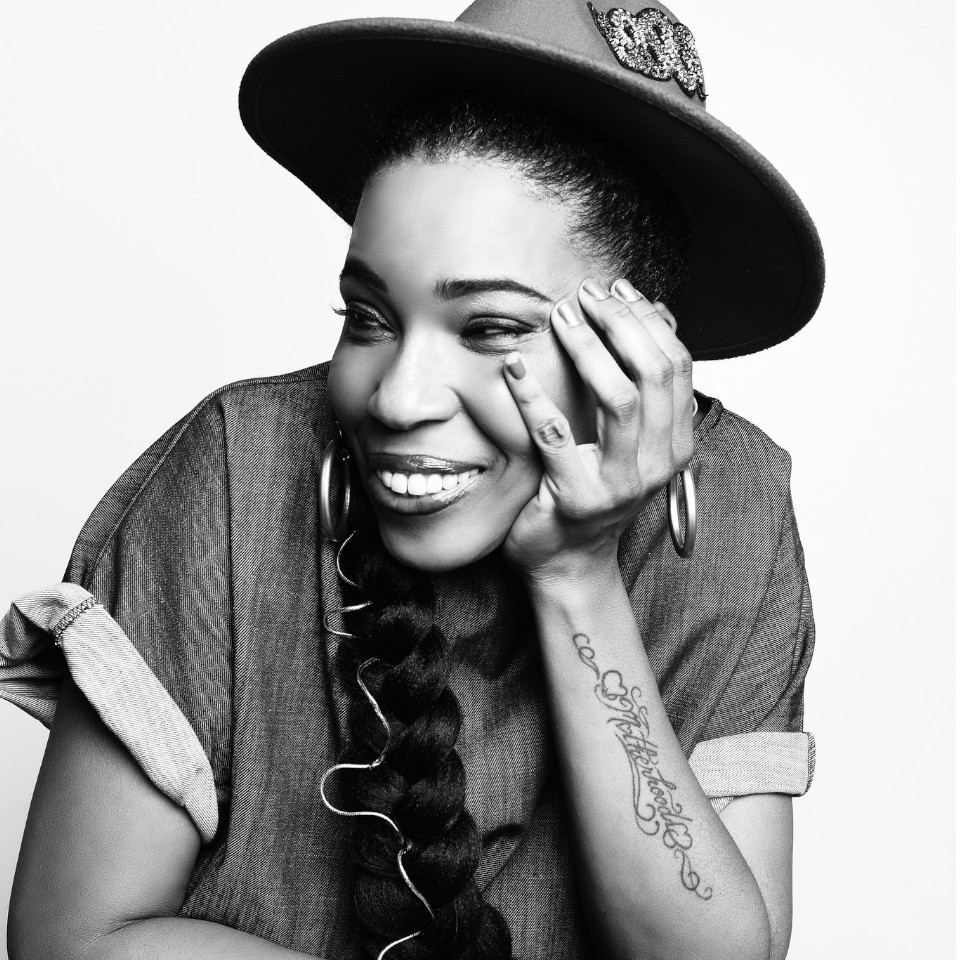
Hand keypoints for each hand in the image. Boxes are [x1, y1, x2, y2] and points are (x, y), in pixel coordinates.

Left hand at [501, 277, 693, 586]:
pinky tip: (514, 365)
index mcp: (675, 445)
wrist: (569, 562)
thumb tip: (652, 317)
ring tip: (561, 317)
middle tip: (586, 294)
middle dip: (621, 324)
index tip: (619, 289)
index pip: (676, 367)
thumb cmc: (594, 493)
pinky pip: (554, 434)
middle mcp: (657, 464)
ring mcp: (620, 484)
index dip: (649, 321)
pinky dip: (532, 394)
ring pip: (619, 399)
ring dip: (588, 349)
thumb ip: (642, 392)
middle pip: (653, 375)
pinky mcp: (576, 497)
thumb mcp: (630, 445)